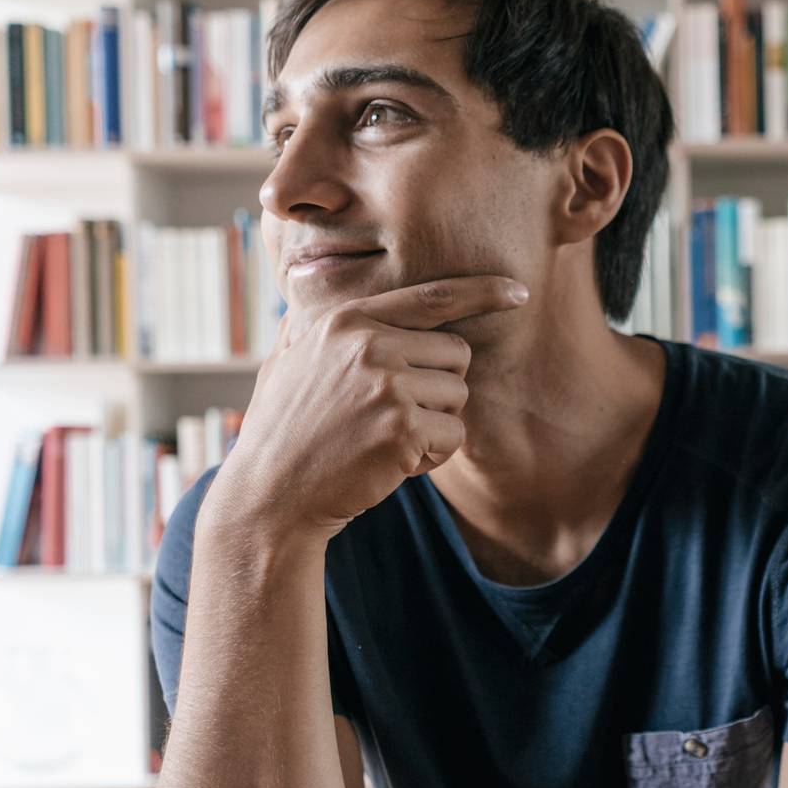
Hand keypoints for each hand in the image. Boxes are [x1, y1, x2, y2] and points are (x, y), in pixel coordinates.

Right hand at [209, 275, 529, 546]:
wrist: (268, 496)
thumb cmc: (279, 433)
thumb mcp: (284, 362)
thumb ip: (310, 330)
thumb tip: (316, 305)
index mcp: (347, 321)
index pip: (432, 297)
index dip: (482, 292)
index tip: (519, 292)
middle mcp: (369, 344)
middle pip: (457, 353)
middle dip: (441, 388)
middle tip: (397, 417)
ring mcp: (387, 385)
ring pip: (459, 396)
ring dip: (435, 425)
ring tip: (386, 440)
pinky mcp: (402, 428)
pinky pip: (454, 436)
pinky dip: (432, 457)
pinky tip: (392, 464)